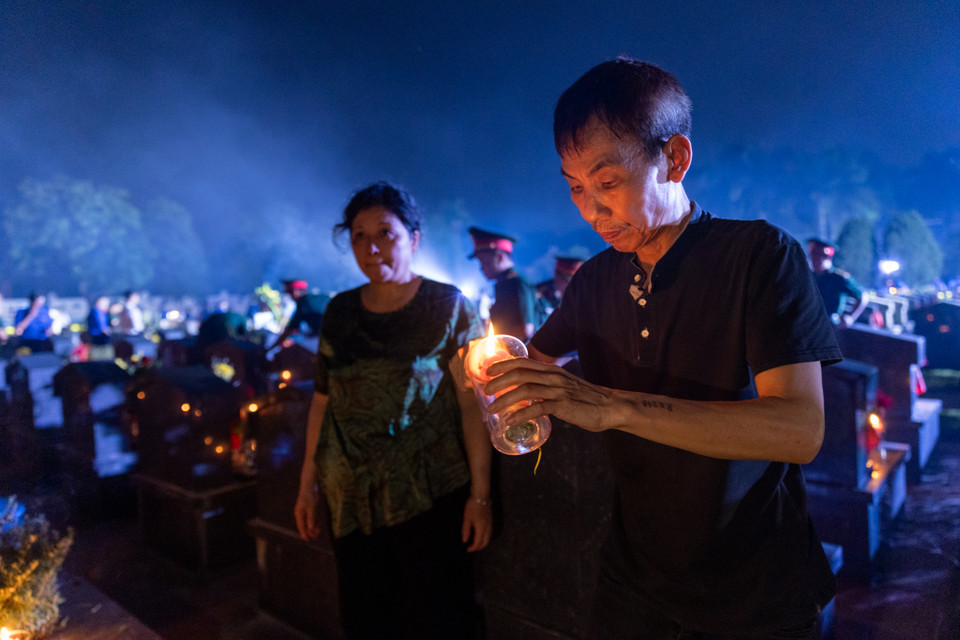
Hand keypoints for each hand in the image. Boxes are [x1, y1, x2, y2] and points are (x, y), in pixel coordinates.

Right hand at [294, 485, 321, 540]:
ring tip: (319, 531)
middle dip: (310, 531)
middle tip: (317, 536)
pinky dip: (315, 521)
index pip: (301, 526)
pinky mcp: (309, 508)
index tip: (307, 540)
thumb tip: (311, 528)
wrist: (310, 486)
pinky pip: (311, 518)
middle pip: (305, 525)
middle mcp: (301, 514)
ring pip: (308, 522)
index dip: (304, 534)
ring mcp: (305, 511)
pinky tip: (319, 524)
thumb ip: (311, 518)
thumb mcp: (311, 508)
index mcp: (299, 514)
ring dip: (313, 527)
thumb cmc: (309, 496)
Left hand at [462, 497, 492, 551]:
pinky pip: (489, 533)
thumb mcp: (467, 518)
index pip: (478, 542)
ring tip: (474, 543)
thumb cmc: (472, 507)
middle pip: (485, 542)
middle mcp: (488, 528)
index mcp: (481, 527)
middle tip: (471, 548)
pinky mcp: (491, 521)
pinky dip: (485, 538)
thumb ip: (466, 531)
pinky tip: (479, 536)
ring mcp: (491, 524)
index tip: (467, 549)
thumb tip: (465, 541)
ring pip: (488, 538)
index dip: (473, 548)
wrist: (481, 496)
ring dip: (482, 543)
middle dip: (479, 547)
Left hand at [484, 357, 617, 432]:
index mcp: (552, 370)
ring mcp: (558, 390)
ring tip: (492, 409)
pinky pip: (537, 408)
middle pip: (519, 373)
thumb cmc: (586, 399)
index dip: (503, 365)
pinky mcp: (563, 405)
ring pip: (524, 390)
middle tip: (485, 390)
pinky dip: (521, 414)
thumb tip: (526, 395)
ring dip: (505, 399)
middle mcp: (553, 376)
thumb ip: (546, 387)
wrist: (610, 407)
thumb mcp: (564, 386)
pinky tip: (510, 421)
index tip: (488, 372)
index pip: (523, 362)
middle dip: (498, 381)